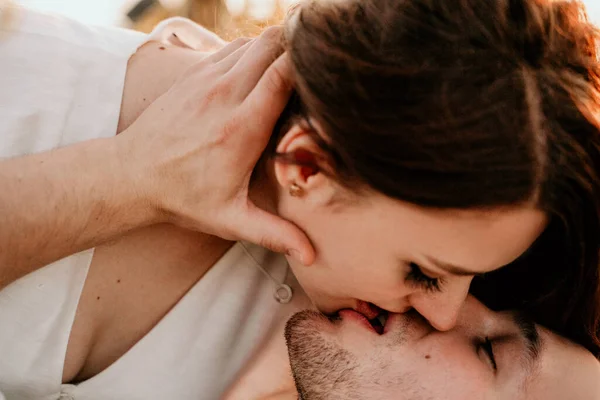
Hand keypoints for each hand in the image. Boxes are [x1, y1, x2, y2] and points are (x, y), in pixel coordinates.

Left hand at [116, 27, 314, 264]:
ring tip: (292, 68)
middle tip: (315, 68)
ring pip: (252, 42)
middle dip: (297, 49)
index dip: (308, 67)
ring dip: (275, 49)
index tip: (326, 77)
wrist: (131, 176)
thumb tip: (310, 256)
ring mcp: (205, 80)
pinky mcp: (193, 75)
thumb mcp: (229, 221)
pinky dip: (252, 52)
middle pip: (270, 45)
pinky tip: (260, 72)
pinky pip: (232, 48)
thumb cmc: (182, 198)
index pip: (281, 76)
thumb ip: (273, 234)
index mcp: (241, 129)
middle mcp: (224, 95)